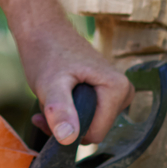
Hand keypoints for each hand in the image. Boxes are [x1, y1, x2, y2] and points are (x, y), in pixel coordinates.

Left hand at [16, 19, 132, 145]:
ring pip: (88, 124)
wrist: (42, 30)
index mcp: (118, 89)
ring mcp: (116, 92)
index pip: (96, 135)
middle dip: (66, 124)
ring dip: (64, 119)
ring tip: (47, 100)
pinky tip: (52, 100)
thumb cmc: (46, 51)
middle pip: (93, 131)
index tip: (48, 116)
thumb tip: (68, 138)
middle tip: (44, 108)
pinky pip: (88, 115)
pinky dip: (68, 112)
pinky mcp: (106, 92)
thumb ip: (60, 111)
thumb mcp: (49, 84)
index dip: (69, 130)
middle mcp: (124, 90)